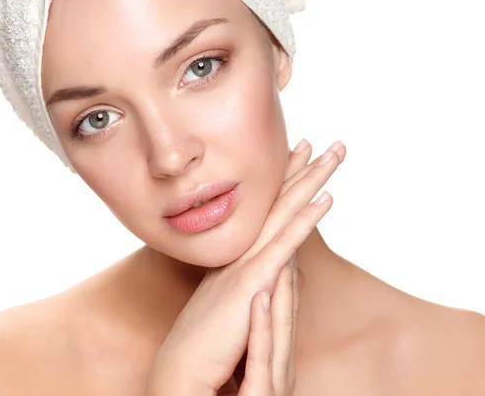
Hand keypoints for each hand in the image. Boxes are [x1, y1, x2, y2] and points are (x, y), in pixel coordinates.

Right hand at [146, 140, 345, 394]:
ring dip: (308, 181)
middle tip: (316, 142)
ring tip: (331, 152)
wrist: (180, 371)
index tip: (295, 160)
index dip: (281, 185)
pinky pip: (284, 244)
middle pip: (276, 204)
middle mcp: (241, 253)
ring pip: (284, 214)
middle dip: (297, 171)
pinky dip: (305, 220)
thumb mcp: (235, 307)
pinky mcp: (251, 284)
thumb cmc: (205, 346)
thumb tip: (291, 271)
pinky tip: (325, 198)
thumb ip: (262, 284)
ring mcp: (246, 265)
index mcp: (238, 259)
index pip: (265, 214)